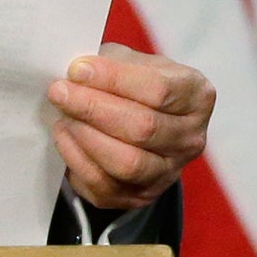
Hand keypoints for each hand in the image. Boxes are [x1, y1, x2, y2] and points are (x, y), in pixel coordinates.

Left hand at [47, 43, 212, 209]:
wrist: (136, 119)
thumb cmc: (132, 84)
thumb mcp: (129, 60)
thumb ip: (108, 62)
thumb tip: (77, 72)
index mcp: (196, 96)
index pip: (158, 90)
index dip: (113, 79)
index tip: (76, 70)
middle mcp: (191, 138)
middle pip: (142, 128)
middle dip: (92, 108)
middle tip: (59, 92)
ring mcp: (169, 172)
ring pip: (127, 163)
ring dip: (86, 136)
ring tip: (63, 115)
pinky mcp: (141, 196)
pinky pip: (105, 185)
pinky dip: (77, 160)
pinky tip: (65, 136)